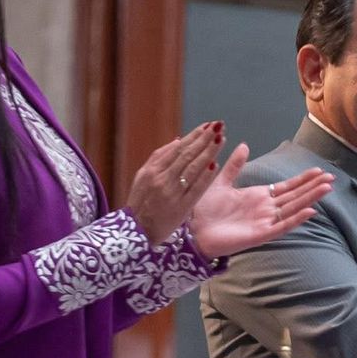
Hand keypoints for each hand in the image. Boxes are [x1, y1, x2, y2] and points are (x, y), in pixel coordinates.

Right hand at [125, 121, 224, 240]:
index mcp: (153, 170)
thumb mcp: (142, 176)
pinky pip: (196, 189)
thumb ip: (159, 157)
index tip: (208, 126)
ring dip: (208, 153)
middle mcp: (162, 179)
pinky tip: (216, 165)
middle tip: (219, 126)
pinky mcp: (181, 208)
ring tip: (220, 140)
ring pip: (193, 168)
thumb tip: (178, 140)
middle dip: (204, 139)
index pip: (178, 148)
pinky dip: (206, 177)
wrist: (136, 231)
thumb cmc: (140, 202)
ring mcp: (172, 193)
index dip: (194, 136)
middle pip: (187, 155)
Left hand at [189, 144, 333, 257]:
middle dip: (312, 187)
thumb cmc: (203, 210)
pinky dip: (295, 220)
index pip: (287, 187)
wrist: (190, 230)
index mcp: (258, 197)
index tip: (319, 171)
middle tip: (331, 178)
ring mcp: (264, 222)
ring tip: (326, 189)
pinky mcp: (259, 235)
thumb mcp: (220, 181)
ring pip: (293, 209)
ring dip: (309, 199)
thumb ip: (234, 165)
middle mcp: (265, 210)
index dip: (303, 179)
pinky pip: (281, 227)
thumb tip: (245, 145)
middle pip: (295, 197)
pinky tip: (310, 211)